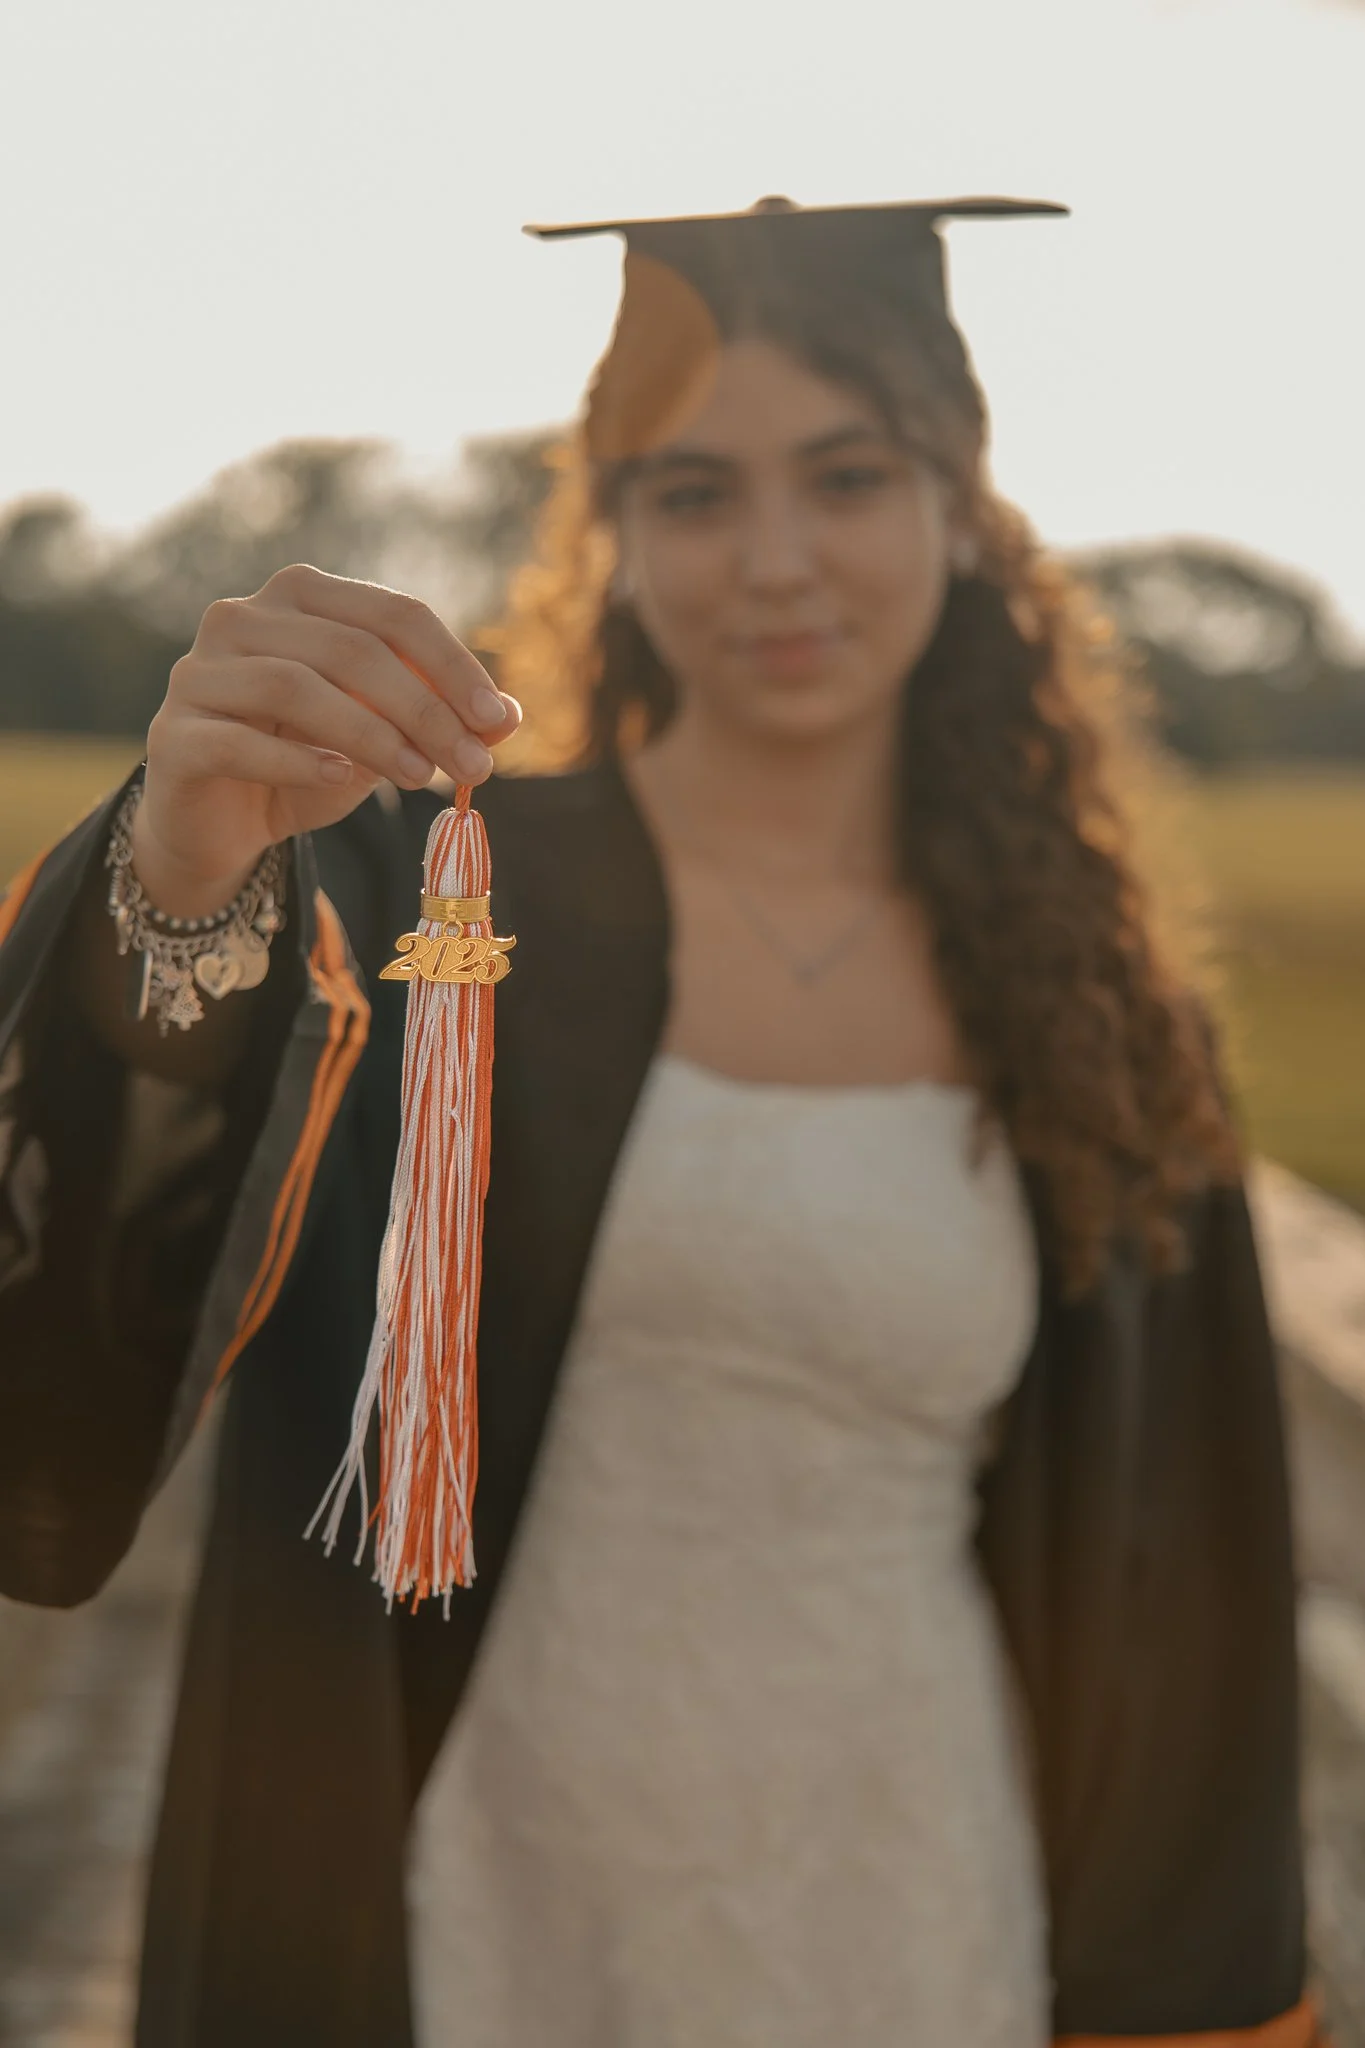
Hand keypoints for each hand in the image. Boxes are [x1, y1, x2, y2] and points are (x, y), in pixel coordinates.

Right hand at [134, 564, 521, 916]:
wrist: (223, 825)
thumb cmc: (309, 765)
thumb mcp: (385, 742)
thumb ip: (439, 722)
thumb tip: (510, 717)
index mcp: (301, 597)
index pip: (392, 614)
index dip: (452, 665)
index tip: (497, 720)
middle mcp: (242, 617)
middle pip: (351, 648)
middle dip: (424, 710)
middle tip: (475, 766)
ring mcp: (198, 672)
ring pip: (295, 686)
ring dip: (372, 735)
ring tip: (421, 777)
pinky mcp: (173, 734)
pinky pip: (240, 740)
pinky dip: (300, 759)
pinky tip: (345, 781)